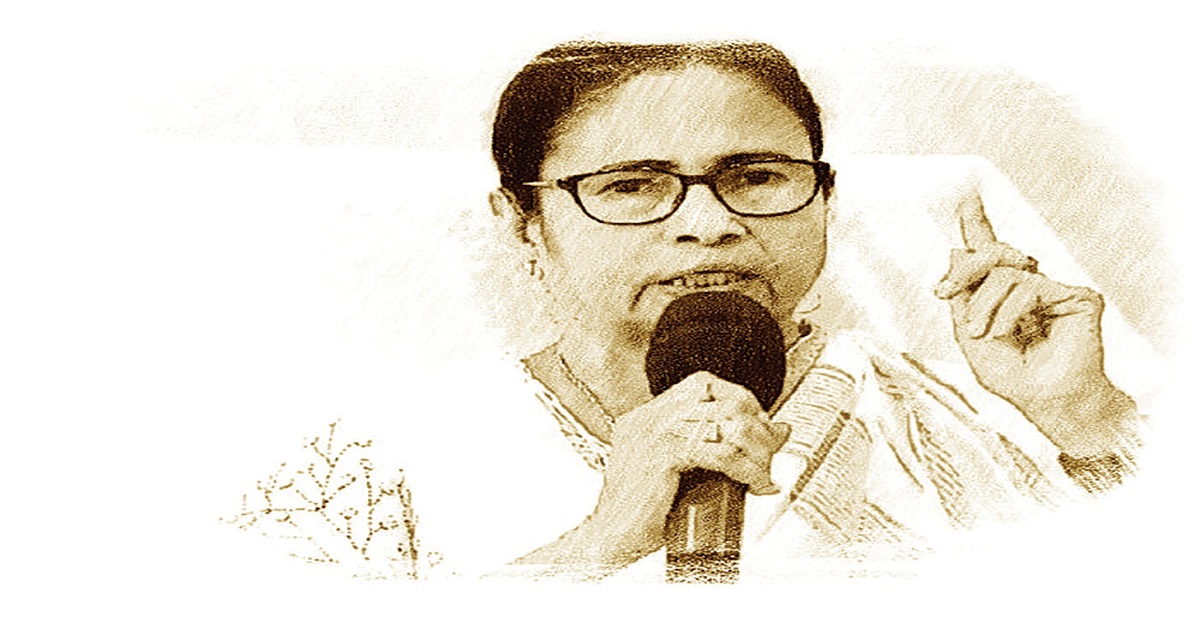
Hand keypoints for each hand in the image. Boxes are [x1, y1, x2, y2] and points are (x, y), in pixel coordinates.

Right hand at [517, 371, 789, 568]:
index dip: (742, 402)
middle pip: (723, 400)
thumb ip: (718, 448)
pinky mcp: (663, 455)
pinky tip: (756, 484)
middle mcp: (649, 417)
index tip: (761, 430)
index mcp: (648, 415)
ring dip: (758, 449)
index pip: (705, 384)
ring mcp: (654, 432)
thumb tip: (778, 430)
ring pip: (728, 424)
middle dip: (759, 427)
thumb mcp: (683, 472)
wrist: (610, 540)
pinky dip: (749, 469)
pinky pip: (722, 453)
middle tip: (772, 454)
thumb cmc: (646, 513)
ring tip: (764, 473)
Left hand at [934, 192, 1134, 455]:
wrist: (1044, 400)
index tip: (965, 198)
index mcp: (1002, 295)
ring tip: (985, 333)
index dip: (978, 224)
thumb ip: (962, 296)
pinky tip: (1009, 333)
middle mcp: (1028, 286)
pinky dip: (1009, 311)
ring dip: (983, 303)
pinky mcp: (1076, 295)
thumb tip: (957, 251)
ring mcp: (1054, 289)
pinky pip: (1028, 286)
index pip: (989, 253)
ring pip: (1004, 270)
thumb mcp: (969, 335)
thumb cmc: (1011, 376)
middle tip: (943, 291)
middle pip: (991, 253)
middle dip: (963, 269)